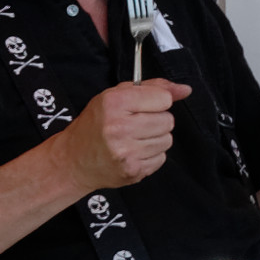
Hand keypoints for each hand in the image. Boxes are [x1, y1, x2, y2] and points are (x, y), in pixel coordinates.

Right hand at [54, 78, 186, 192]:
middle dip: (157, 120)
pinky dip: (151, 155)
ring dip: (155, 138)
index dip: (156, 101)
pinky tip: (134, 152)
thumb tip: (185, 90)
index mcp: (114, 103)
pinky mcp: (133, 171)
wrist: (74, 160)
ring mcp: (126, 152)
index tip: (143, 106)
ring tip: (134, 138)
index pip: (163, 98)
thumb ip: (152, 88)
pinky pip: (162, 158)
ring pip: (167, 140)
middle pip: (168, 120)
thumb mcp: (115, 96)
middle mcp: (119, 127)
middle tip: (137, 124)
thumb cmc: (95, 124)